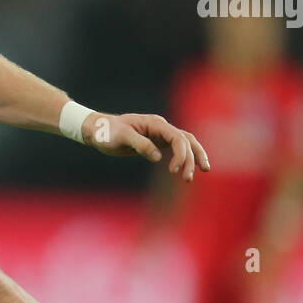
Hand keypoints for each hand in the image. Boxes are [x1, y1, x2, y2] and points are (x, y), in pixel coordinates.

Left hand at [83, 112, 210, 181]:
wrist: (98, 130)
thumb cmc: (107, 132)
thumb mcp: (121, 137)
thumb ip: (140, 144)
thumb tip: (157, 157)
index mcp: (155, 124)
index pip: (177, 137)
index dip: (180, 154)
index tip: (173, 171)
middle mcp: (161, 127)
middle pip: (185, 141)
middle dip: (190, 159)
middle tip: (187, 179)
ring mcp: (160, 134)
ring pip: (185, 143)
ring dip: (194, 157)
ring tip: (204, 171)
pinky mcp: (157, 142)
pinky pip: (177, 148)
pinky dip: (186, 156)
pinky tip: (190, 167)